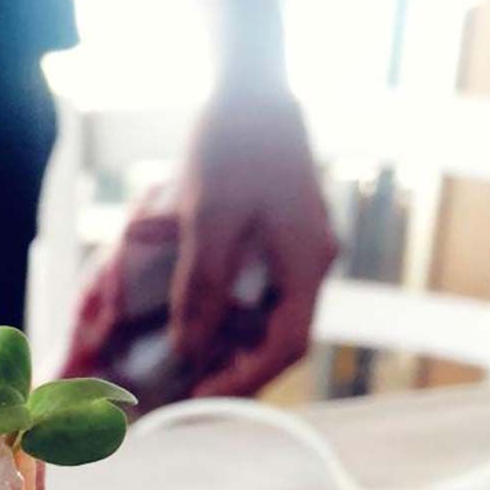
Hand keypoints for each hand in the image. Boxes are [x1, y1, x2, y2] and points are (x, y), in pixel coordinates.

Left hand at [171, 91, 336, 396]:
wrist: (251, 88)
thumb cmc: (231, 146)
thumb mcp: (208, 218)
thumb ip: (200, 286)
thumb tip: (189, 347)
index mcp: (306, 261)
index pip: (286, 344)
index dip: (245, 379)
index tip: (201, 401)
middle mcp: (310, 261)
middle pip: (278, 337)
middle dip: (233, 371)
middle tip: (184, 398)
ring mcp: (297, 250)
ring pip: (266, 317)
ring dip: (226, 347)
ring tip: (179, 374)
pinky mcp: (276, 239)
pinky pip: (255, 292)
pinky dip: (223, 316)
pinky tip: (187, 328)